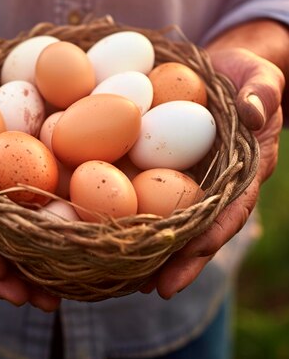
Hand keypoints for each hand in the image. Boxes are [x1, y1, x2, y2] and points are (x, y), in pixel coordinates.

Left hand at [141, 46, 284, 298]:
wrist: (219, 71)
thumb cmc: (246, 75)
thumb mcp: (261, 77)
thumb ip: (262, 92)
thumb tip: (252, 111)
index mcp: (244, 170)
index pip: (232, 209)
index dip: (211, 236)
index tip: (191, 260)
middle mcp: (213, 182)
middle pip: (195, 227)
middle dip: (174, 258)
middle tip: (150, 286)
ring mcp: (185, 176)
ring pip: (167, 216)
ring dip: (145, 245)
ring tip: (119, 274)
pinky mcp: (159, 163)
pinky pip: (141, 185)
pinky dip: (124, 206)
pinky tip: (96, 222)